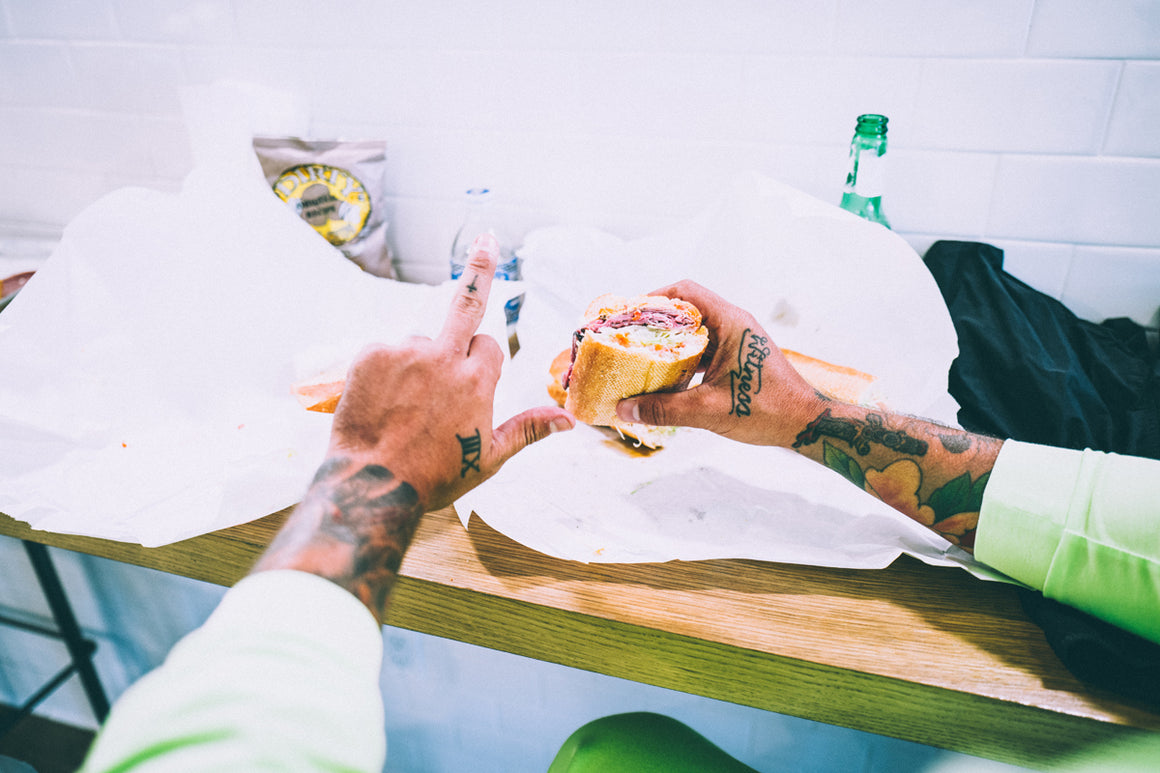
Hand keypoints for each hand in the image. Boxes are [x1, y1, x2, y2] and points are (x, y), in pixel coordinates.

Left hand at [330, 234, 573, 510]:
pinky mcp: (370, 354)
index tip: (469, 384)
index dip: (481, 363)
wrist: (372, 486)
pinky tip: (380, 403)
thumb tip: (570, 420)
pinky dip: (384, 371)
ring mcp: (404, 352)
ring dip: (415, 365)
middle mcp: (443, 357)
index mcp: (477, 380)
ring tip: (401, 410)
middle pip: (466, 302)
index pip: (488, 346)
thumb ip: (528, 429)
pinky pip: (385, 352)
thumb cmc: (434, 476)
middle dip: (481, 268)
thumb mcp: (490, 458)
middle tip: (488, 238)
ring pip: (418, 344)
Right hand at [615, 280, 821, 447]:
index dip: (653, 299)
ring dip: (669, 342)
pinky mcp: (738, 357)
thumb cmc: (767, 410)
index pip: (685, 293)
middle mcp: (734, 324)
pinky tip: (665, 376)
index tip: (629, 315)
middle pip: (687, 309)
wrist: (804, 423)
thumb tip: (624, 410)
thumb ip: (663, 409)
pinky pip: (704, 348)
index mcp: (730, 322)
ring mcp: (738, 340)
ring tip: (640, 356)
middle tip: (628, 337)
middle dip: (655, 322)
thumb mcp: (708, 410)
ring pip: (695, 331)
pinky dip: (684, 357)